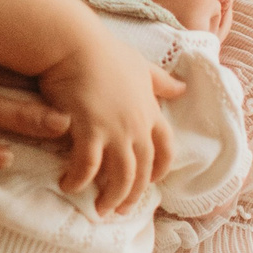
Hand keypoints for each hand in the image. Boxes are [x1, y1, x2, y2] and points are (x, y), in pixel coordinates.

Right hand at [36, 21, 182, 214]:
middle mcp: (137, 125)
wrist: (74, 42)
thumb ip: (161, 82)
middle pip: (142, 170)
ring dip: (112, 197)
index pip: (165, 149)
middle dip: (133, 194)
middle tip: (120, 210)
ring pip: (120, 176)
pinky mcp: (88, 130)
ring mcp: (114, 129)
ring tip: (101, 210)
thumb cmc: (103, 51)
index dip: (160, 170)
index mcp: (150, 111)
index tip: (151, 183)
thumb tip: (183, 88)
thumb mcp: (140, 66)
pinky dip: (79, 180)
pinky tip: (69, 185)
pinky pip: (87, 166)